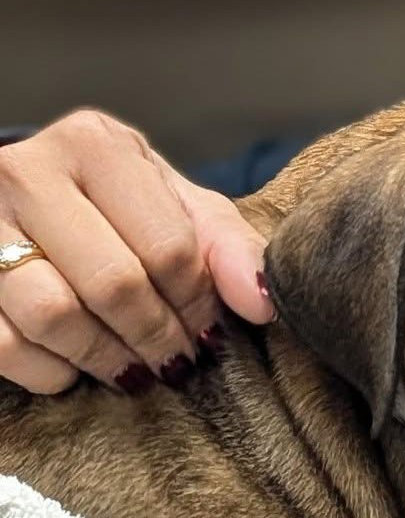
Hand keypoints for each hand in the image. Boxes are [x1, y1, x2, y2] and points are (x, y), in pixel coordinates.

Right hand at [0, 109, 276, 394]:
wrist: (30, 199)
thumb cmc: (120, 206)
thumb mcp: (180, 208)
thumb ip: (229, 248)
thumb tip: (265, 305)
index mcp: (95, 146)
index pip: (167, 245)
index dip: (197, 303)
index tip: (210, 332)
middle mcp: (27, 172)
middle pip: (113, 283)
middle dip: (158, 336)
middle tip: (178, 361)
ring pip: (53, 315)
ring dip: (107, 358)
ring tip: (136, 369)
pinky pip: (3, 345)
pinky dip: (48, 371)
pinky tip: (74, 369)